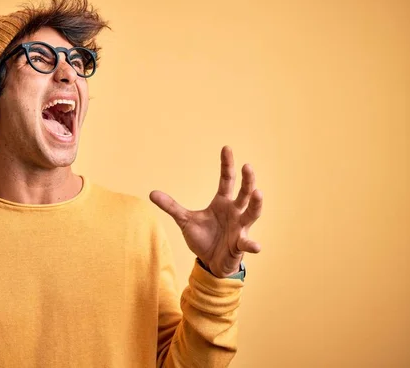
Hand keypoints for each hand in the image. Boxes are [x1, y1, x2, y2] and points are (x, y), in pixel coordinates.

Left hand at [150, 146, 262, 277]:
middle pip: (244, 192)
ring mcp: (240, 228)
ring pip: (251, 213)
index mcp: (222, 202)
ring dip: (255, 204)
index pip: (227, 179)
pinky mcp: (240, 245)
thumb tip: (151, 193)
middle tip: (248, 166)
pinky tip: (256, 246)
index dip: (227, 164)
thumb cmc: (203, 238)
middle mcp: (235, 211)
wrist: (211, 262)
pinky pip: (247, 244)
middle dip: (247, 180)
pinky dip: (252, 245)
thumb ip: (171, 206)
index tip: (226, 148)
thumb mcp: (185, 220)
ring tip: (258, 193)